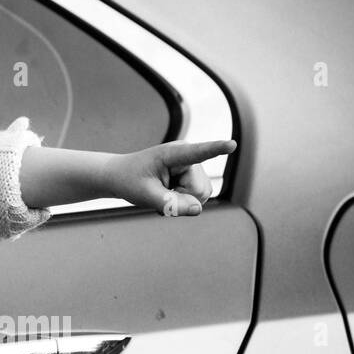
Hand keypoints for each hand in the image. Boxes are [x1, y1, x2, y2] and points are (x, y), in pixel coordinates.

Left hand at [104, 139, 236, 215]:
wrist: (121, 177)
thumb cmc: (130, 180)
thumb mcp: (145, 195)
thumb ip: (170, 204)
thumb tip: (198, 209)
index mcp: (173, 153)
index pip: (198, 152)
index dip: (216, 149)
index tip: (232, 144)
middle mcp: (189, 158)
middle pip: (199, 190)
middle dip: (180, 199)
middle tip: (158, 192)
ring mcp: (194, 168)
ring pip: (200, 197)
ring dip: (180, 201)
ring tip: (162, 192)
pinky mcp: (195, 178)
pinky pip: (198, 199)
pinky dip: (182, 203)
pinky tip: (167, 195)